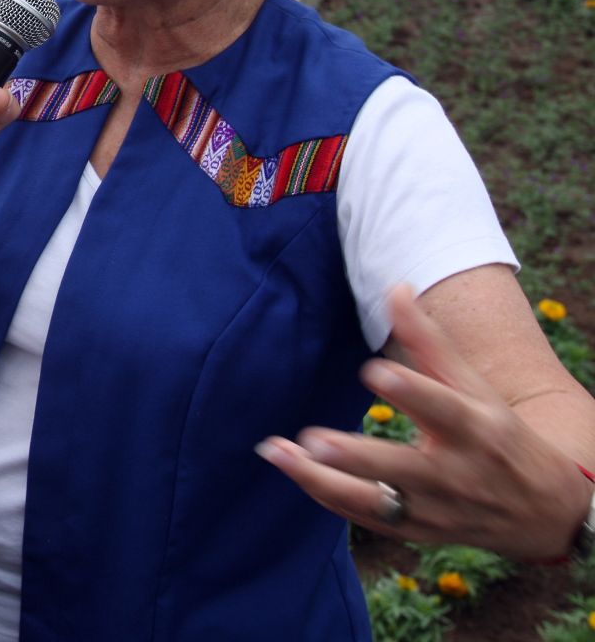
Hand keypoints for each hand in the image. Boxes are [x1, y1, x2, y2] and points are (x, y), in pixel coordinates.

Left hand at [257, 285, 589, 559]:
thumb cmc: (498, 434)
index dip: (411, 390)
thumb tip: (396, 288)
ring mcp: (435, 510)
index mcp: (476, 429)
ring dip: (321, 481)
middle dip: (356, 456)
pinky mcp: (418, 533)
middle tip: (311, 439)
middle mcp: (455, 474)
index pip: (443, 409)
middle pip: (402, 467)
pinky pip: (367, 519)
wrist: (544, 511)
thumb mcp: (475, 388)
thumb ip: (430, 342)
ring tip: (277, 452)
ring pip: (374, 502)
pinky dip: (329, 498)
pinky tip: (295, 471)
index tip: (373, 370)